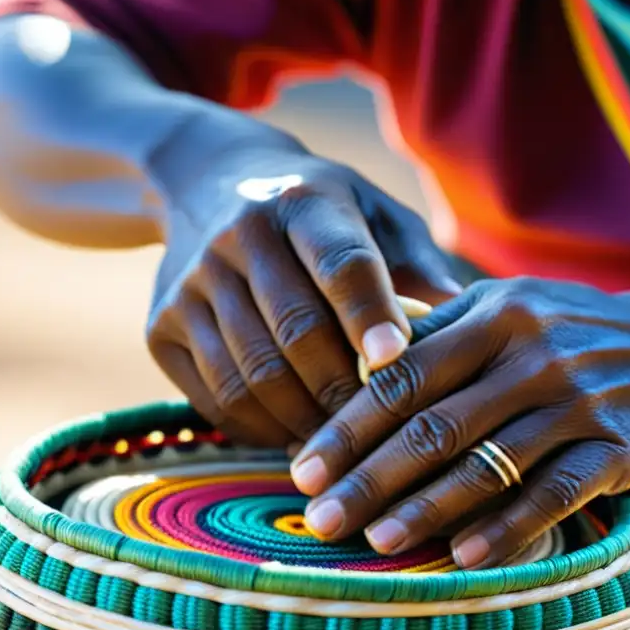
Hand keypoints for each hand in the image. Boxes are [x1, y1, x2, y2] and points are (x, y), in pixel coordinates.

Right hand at [145, 146, 461, 447]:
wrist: (205, 182)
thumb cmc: (319, 213)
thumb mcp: (373, 213)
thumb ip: (418, 267)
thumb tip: (470, 330)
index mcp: (303, 203)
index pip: (340, 263)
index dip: (369, 315)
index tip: (396, 359)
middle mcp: (238, 237)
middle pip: (297, 333)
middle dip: (347, 392)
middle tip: (386, 432)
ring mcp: (190, 283)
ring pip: (253, 376)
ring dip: (305, 423)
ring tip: (346, 447)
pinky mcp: (159, 326)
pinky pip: (216, 399)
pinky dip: (262, 430)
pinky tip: (298, 438)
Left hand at [290, 278, 629, 568]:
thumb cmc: (572, 331)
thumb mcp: (509, 305)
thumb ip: (441, 330)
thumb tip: (358, 369)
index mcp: (493, 316)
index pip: (403, 375)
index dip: (348, 427)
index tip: (304, 471)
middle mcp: (531, 355)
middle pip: (434, 425)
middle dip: (370, 478)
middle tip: (320, 520)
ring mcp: (576, 402)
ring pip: (487, 464)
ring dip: (426, 509)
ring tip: (376, 543)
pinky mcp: (615, 449)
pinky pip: (552, 494)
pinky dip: (507, 528)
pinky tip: (463, 556)